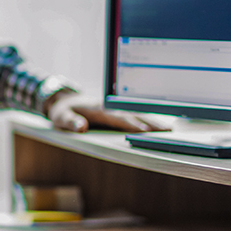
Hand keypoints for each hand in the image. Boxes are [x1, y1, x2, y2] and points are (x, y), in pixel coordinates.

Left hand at [45, 92, 171, 132]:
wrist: (64, 99)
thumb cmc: (63, 110)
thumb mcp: (61, 117)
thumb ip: (70, 122)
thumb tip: (82, 127)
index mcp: (98, 108)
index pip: (117, 116)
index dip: (130, 123)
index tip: (144, 130)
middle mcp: (109, 106)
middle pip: (133, 114)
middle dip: (150, 122)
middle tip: (167, 131)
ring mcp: (114, 107)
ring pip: (136, 113)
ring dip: (152, 120)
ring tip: (169, 129)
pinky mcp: (116, 109)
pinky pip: (135, 113)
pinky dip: (148, 118)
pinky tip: (159, 124)